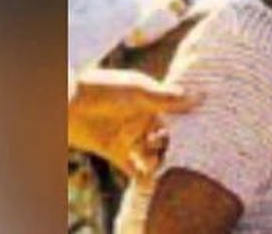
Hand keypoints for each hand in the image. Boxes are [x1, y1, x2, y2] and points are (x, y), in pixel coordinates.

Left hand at [68, 67, 196, 180]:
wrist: (67, 102)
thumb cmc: (105, 90)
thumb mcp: (140, 92)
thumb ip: (169, 98)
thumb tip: (202, 96)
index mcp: (151, 102)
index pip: (176, 116)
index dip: (189, 126)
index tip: (204, 135)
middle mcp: (142, 119)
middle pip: (166, 138)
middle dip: (174, 148)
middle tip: (182, 157)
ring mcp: (129, 136)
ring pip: (151, 154)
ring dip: (158, 162)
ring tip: (159, 167)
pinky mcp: (114, 151)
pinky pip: (132, 167)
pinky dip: (140, 176)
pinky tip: (148, 181)